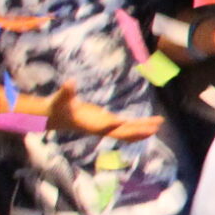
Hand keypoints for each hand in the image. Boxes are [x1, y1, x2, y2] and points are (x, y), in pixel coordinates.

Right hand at [43, 83, 162, 142]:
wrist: (54, 117)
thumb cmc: (58, 106)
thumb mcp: (60, 98)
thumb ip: (66, 91)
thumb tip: (69, 82)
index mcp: (90, 123)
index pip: (104, 125)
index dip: (114, 124)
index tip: (126, 122)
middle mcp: (100, 128)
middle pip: (122, 132)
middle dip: (139, 130)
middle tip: (156, 126)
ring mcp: (105, 127)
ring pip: (127, 132)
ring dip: (143, 129)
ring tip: (159, 124)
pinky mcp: (107, 124)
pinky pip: (125, 129)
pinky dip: (137, 128)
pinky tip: (149, 126)